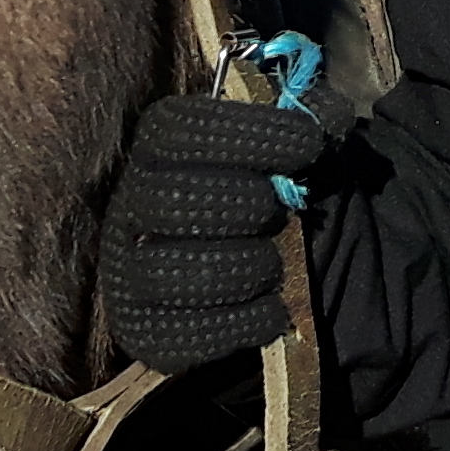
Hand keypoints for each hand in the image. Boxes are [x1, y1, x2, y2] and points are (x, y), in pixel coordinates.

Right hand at [102, 93, 325, 372]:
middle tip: (280, 211)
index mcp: (158, 149)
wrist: (289, 261)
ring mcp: (129, 271)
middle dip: (242, 205)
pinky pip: (179, 334)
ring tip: (276, 265)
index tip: (305, 144)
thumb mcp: (300, 143)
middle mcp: (130, 206)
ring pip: (165, 271)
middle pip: (167, 200)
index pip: (175, 131)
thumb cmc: (282, 189)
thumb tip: (321, 117)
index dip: (243, 134)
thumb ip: (311, 115)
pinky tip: (272, 309)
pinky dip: (238, 324)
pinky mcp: (144, 329)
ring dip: (240, 267)